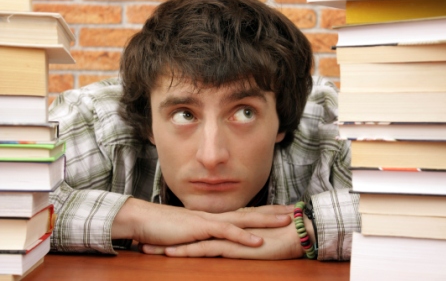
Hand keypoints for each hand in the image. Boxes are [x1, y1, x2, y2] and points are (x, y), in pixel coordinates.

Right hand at [112, 198, 292, 247]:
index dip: (265, 211)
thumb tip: (216, 237)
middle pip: (251, 211)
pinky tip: (258, 241)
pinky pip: (226, 233)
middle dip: (274, 211)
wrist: (145, 221)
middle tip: (295, 210)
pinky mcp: (201, 230)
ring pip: (244, 219)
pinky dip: (243, 236)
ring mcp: (210, 221)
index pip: (245, 212)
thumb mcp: (190, 232)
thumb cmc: (166, 228)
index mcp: (215, 218)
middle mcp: (216, 216)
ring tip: (286, 221)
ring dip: (266, 219)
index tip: (283, 210)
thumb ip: (205, 233)